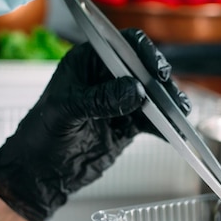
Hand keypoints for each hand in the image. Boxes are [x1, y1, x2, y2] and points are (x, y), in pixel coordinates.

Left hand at [0, 28, 189, 220]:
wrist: (41, 174)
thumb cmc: (40, 137)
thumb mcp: (67, 112)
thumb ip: (100, 99)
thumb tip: (135, 90)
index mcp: (87, 62)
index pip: (122, 46)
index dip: (144, 53)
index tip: (157, 71)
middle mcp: (106, 78)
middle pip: (144, 70)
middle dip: (162, 83)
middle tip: (172, 98)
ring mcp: (119, 102)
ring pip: (153, 97)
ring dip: (168, 105)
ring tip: (179, 115)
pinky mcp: (127, 125)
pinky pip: (152, 122)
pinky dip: (164, 127)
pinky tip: (173, 133)